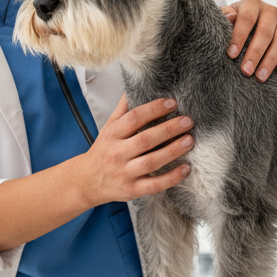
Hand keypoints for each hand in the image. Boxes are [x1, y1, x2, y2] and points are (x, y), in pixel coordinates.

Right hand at [75, 95, 192, 207]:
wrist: (87, 181)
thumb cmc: (103, 151)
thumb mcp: (109, 127)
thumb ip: (124, 109)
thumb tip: (135, 86)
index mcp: (112, 134)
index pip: (134, 118)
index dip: (154, 109)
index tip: (172, 103)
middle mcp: (117, 153)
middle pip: (145, 139)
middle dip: (169, 129)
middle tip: (187, 121)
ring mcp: (125, 172)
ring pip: (151, 162)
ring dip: (173, 151)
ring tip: (189, 140)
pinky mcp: (132, 190)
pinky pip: (155, 185)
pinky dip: (172, 177)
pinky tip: (186, 168)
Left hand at [219, 0, 276, 81]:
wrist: (252, 22)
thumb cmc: (235, 23)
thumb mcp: (226, 17)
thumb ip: (224, 16)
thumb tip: (231, 17)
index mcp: (253, 4)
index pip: (247, 18)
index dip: (239, 36)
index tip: (231, 55)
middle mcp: (271, 10)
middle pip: (265, 32)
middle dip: (255, 53)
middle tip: (246, 71)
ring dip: (270, 61)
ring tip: (260, 77)